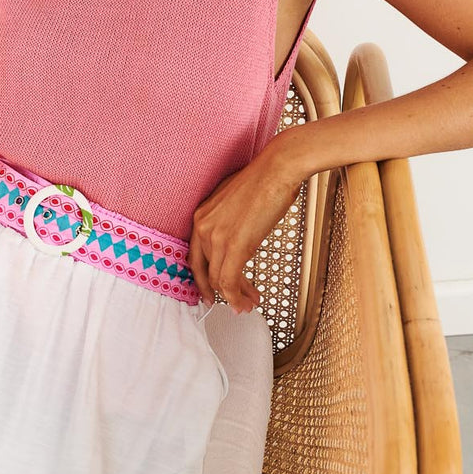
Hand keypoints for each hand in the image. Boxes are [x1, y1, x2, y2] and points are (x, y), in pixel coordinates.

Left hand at [188, 138, 305, 312]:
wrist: (277, 170)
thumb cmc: (264, 180)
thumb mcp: (235, 202)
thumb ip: (228, 222)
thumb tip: (238, 237)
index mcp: (201, 215)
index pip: (195, 255)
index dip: (202, 277)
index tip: (209, 290)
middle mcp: (203, 227)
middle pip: (204, 271)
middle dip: (217, 291)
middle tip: (230, 302)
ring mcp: (216, 238)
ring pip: (218, 279)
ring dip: (234, 296)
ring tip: (247, 304)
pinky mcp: (235, 246)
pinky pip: (229, 281)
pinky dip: (237, 296)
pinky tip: (246, 301)